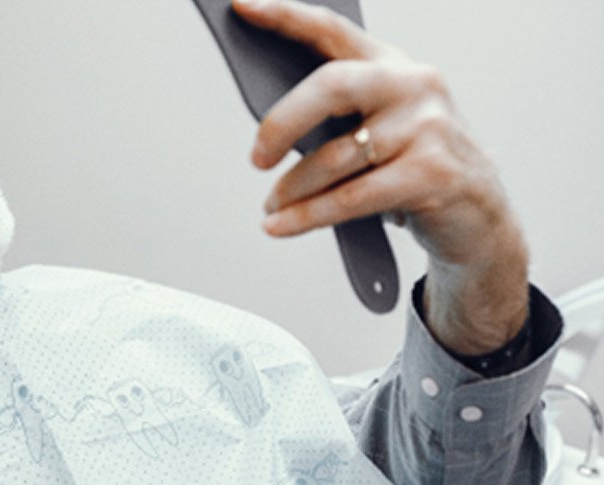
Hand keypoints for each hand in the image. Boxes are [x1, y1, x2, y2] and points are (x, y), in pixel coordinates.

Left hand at [234, 0, 527, 353]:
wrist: (481, 217)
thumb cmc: (413, 168)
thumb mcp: (379, 130)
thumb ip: (335, 118)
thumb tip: (266, 131)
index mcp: (393, 66)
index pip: (332, 30)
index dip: (285, 16)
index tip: (241, 7)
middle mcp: (414, 85)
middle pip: (331, 86)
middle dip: (282, 122)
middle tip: (257, 158)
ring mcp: (428, 127)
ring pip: (335, 156)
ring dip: (293, 189)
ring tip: (271, 207)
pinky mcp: (433, 173)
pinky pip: (351, 197)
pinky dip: (308, 216)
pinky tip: (280, 226)